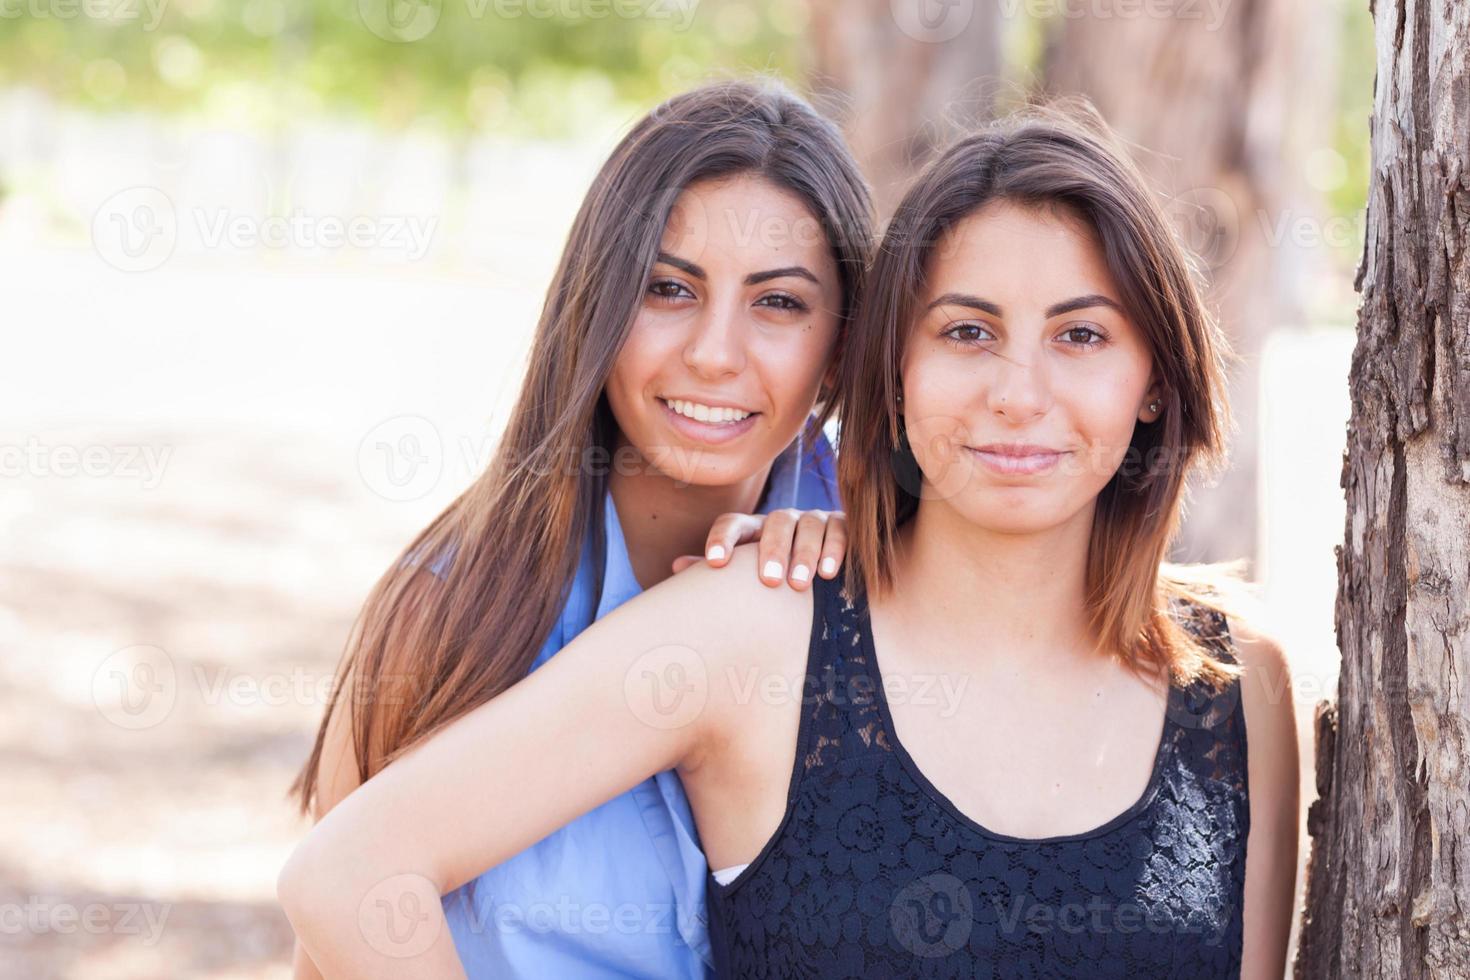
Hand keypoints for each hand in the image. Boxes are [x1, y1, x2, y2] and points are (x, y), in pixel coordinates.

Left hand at [670, 509, 846, 590]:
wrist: (822, 568)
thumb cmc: (773, 575)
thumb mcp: (745, 572)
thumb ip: (717, 569)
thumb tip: (676, 567)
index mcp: (753, 529)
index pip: (732, 524)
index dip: (722, 539)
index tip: (715, 562)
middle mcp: (782, 520)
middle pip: (775, 524)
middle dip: (773, 551)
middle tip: (769, 581)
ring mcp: (813, 520)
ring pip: (808, 527)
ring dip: (805, 554)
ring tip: (800, 584)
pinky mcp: (841, 526)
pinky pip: (839, 530)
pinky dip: (835, 550)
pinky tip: (830, 573)